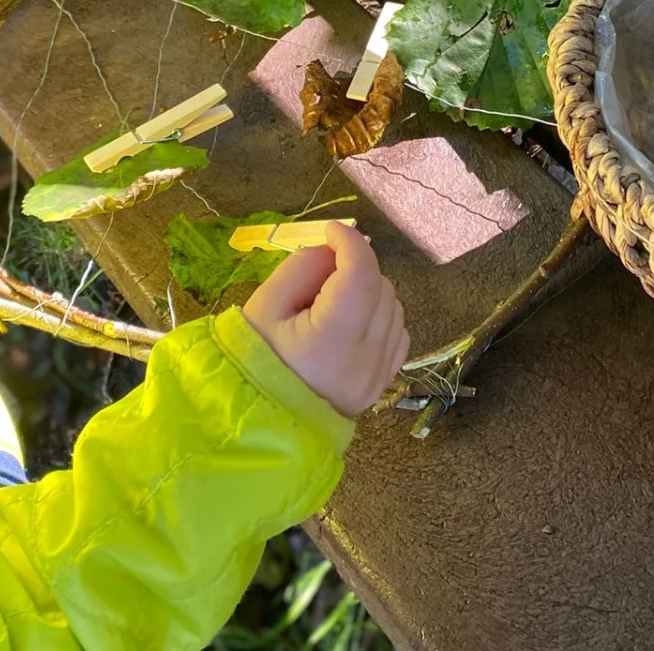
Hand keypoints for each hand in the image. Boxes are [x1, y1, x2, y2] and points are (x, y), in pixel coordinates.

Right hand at [243, 222, 407, 416]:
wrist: (260, 422)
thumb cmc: (255, 361)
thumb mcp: (265, 306)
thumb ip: (302, 268)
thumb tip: (332, 250)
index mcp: (333, 340)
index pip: (361, 274)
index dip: (349, 242)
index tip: (330, 231)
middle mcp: (366, 359)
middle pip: (380, 288)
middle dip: (355, 268)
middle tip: (320, 276)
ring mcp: (379, 375)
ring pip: (394, 308)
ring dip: (370, 291)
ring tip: (332, 302)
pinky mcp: (383, 384)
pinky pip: (398, 334)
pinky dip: (381, 317)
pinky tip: (351, 322)